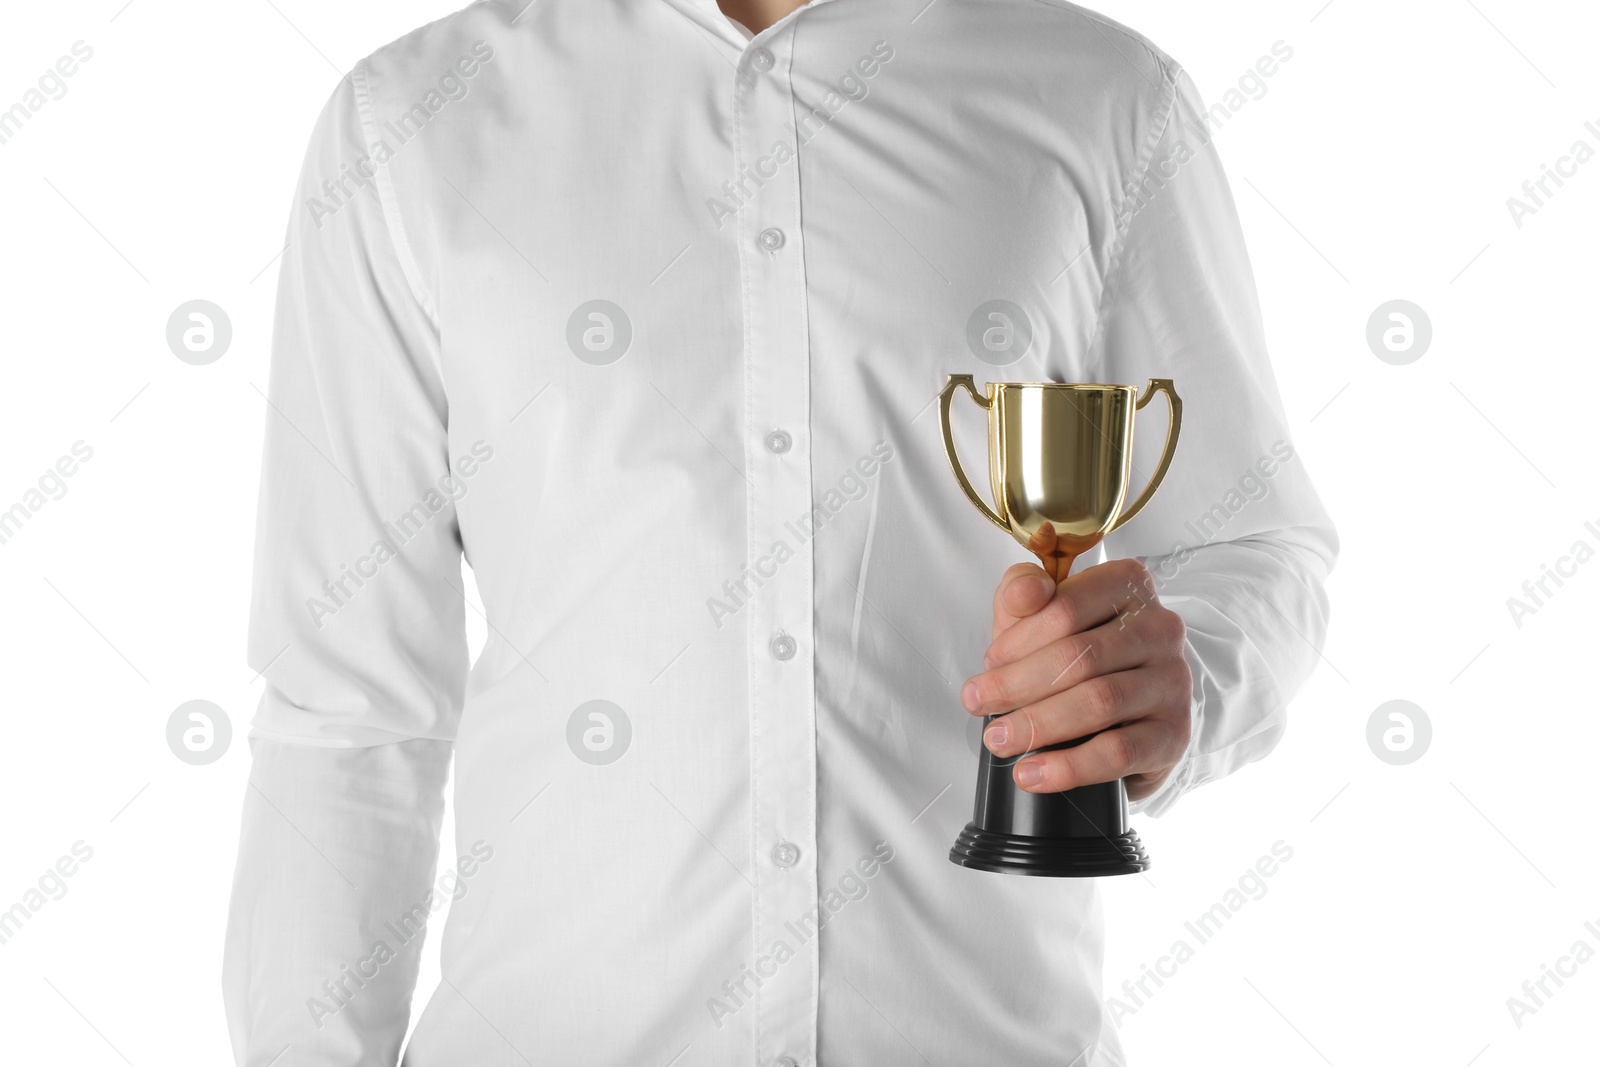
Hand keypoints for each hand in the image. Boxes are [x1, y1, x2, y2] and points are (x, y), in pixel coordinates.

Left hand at [961, 559, 1192, 800]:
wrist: (1124, 717)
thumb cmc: (1076, 657)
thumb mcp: (1041, 618)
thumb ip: (1023, 593)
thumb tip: (1023, 592)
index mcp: (1129, 587)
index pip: (1067, 608)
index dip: (1019, 639)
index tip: (988, 662)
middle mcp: (1161, 628)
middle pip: (1080, 656)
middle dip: (1018, 683)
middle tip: (977, 703)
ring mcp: (1173, 682)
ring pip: (1099, 702)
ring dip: (1038, 724)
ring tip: (999, 740)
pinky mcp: (1174, 734)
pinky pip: (1118, 752)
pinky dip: (1069, 766)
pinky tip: (1033, 774)